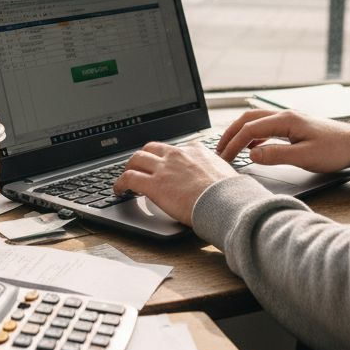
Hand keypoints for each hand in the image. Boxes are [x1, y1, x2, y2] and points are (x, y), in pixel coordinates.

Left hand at [113, 142, 235, 226]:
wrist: (225, 202)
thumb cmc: (230, 193)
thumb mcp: (225, 173)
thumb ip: (216, 171)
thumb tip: (220, 178)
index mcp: (195, 150)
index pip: (175, 148)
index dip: (165, 157)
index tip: (163, 164)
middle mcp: (177, 155)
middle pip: (151, 148)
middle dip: (143, 156)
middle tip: (139, 166)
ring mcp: (164, 168)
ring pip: (136, 159)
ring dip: (129, 167)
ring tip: (126, 177)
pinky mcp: (154, 184)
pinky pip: (129, 178)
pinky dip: (120, 183)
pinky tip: (119, 190)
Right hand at [216, 109, 349, 172]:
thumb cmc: (335, 150)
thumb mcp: (305, 157)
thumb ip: (276, 155)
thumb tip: (251, 155)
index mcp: (286, 120)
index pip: (250, 129)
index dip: (233, 144)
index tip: (224, 158)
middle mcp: (284, 116)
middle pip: (247, 119)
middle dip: (230, 134)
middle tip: (218, 151)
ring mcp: (288, 120)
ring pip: (255, 121)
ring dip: (240, 133)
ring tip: (229, 149)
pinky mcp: (292, 127)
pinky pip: (265, 127)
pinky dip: (252, 136)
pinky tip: (251, 148)